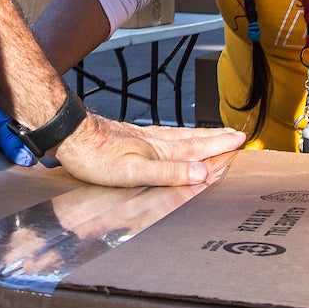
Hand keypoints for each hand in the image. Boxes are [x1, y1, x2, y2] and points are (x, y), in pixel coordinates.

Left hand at [52, 111, 243, 187]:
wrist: (69, 136)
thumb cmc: (95, 156)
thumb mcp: (134, 171)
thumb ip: (168, 172)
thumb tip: (200, 173)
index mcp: (159, 149)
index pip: (196, 147)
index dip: (218, 145)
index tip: (238, 140)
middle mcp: (153, 140)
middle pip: (191, 138)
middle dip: (214, 138)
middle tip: (233, 134)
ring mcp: (141, 138)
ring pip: (177, 136)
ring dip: (197, 137)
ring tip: (210, 136)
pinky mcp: (128, 138)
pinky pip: (162, 137)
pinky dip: (175, 138)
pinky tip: (169, 141)